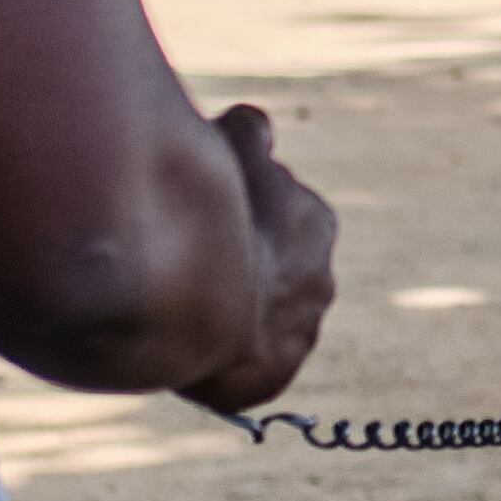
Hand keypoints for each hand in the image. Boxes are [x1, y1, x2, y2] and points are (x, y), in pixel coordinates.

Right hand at [181, 103, 338, 412]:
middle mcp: (318, 280)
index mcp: (313, 222)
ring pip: (262, 315)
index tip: (202, 212)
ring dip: (233, 309)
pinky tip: (189, 342)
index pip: (276, 210)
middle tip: (189, 259)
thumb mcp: (230, 151)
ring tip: (183, 304)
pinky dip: (223, 355)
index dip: (234, 209)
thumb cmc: (215, 216)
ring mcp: (298, 332)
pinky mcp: (273, 376)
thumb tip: (250, 124)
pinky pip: (247, 365)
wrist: (207, 302)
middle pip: (274, 266)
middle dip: (241, 262)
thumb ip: (244, 137)